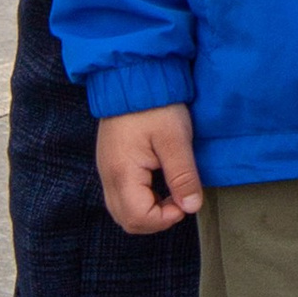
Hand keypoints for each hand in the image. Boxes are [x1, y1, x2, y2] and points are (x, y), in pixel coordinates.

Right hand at [96, 106, 203, 232]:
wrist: (133, 76)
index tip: (184, 201)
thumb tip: (191, 207)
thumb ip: (182, 176)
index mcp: (122, 173)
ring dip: (147, 211)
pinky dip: (140, 199)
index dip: (165, 218)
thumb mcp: (175, 140)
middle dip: (155, 220)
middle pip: (126, 219)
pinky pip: (121, 195)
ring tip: (170, 193)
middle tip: (178, 201)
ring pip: (122, 210)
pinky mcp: (110, 162)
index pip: (138, 217)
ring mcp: (106, 170)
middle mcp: (108, 176)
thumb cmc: (155, 106)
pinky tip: (158, 184)